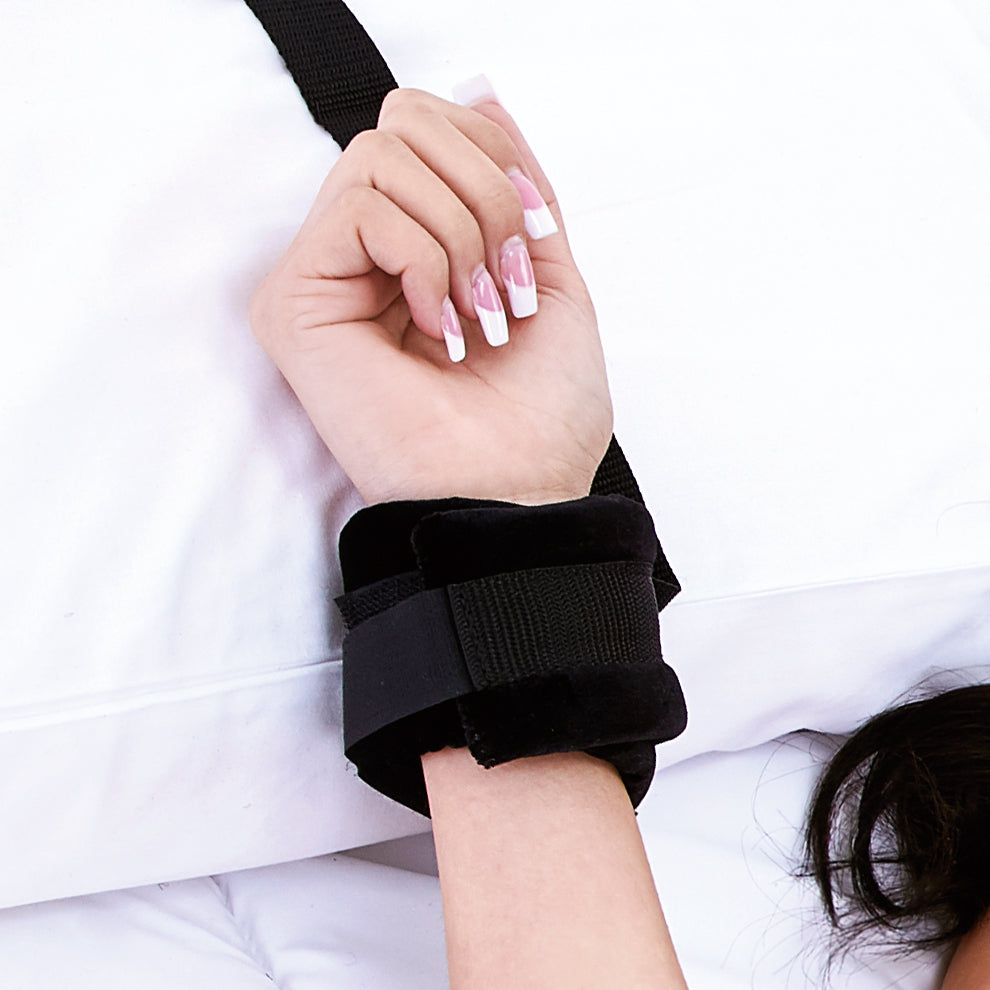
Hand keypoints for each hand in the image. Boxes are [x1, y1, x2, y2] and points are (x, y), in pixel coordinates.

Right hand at [250, 87, 611, 504]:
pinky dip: (422, 259)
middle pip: (403, 121)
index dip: (496, 158)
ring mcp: (325, 277)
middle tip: (502, 283)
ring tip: (473, 315)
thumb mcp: (550, 269)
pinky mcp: (293, 303)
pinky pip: (360, 210)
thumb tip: (482, 93)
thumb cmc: (540, 413)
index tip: (535, 238)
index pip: (430, 126)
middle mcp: (366, 255)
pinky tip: (433, 325)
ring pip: (382, 154)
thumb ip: (513, 180)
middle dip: (483, 190)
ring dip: (459, 231)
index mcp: (421, 247)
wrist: (518, 491)